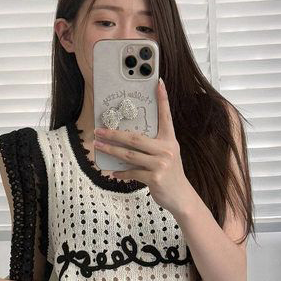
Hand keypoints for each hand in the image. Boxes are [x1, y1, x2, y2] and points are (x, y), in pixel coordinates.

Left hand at [92, 78, 194, 213]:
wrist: (181, 197)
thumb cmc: (170, 174)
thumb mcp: (167, 155)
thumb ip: (153, 146)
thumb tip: (127, 140)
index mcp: (170, 140)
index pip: (165, 116)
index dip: (162, 99)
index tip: (158, 83)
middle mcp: (166, 149)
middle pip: (135, 137)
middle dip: (114, 133)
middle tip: (99, 130)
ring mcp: (160, 164)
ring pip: (129, 154)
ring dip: (111, 150)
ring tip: (98, 145)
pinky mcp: (154, 178)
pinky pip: (132, 172)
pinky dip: (121, 172)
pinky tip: (113, 172)